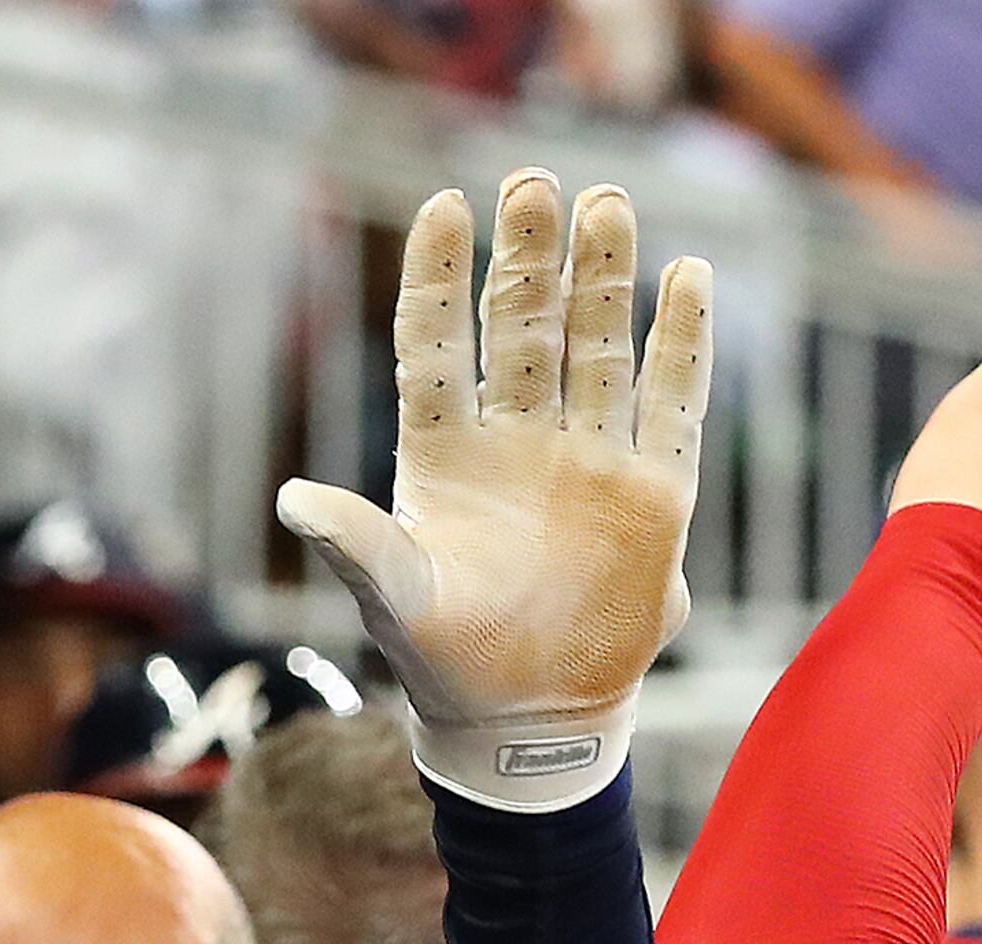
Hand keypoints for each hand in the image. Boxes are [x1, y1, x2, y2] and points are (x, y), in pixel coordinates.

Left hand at [278, 172, 709, 807]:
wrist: (528, 724)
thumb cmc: (447, 661)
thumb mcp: (395, 601)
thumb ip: (356, 545)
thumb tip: (292, 498)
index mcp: (445, 451)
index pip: (437, 342)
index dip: (439, 277)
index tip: (444, 205)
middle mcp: (518, 439)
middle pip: (523, 325)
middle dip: (530, 255)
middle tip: (534, 181)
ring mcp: (587, 459)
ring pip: (598, 346)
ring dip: (603, 277)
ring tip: (606, 203)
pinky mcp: (653, 495)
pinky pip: (673, 404)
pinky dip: (682, 345)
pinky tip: (689, 279)